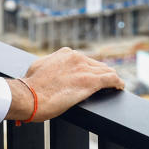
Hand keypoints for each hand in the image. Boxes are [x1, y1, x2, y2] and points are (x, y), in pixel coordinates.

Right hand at [6, 47, 124, 122]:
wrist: (28, 95)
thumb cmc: (30, 86)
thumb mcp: (40, 67)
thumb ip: (50, 66)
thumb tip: (50, 70)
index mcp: (65, 53)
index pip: (84, 60)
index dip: (89, 69)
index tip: (90, 76)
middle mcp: (76, 57)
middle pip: (96, 65)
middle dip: (101, 73)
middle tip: (106, 83)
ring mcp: (84, 69)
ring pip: (106, 71)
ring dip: (111, 78)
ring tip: (115, 85)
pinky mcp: (90, 82)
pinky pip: (111, 79)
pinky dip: (117, 83)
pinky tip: (120, 87)